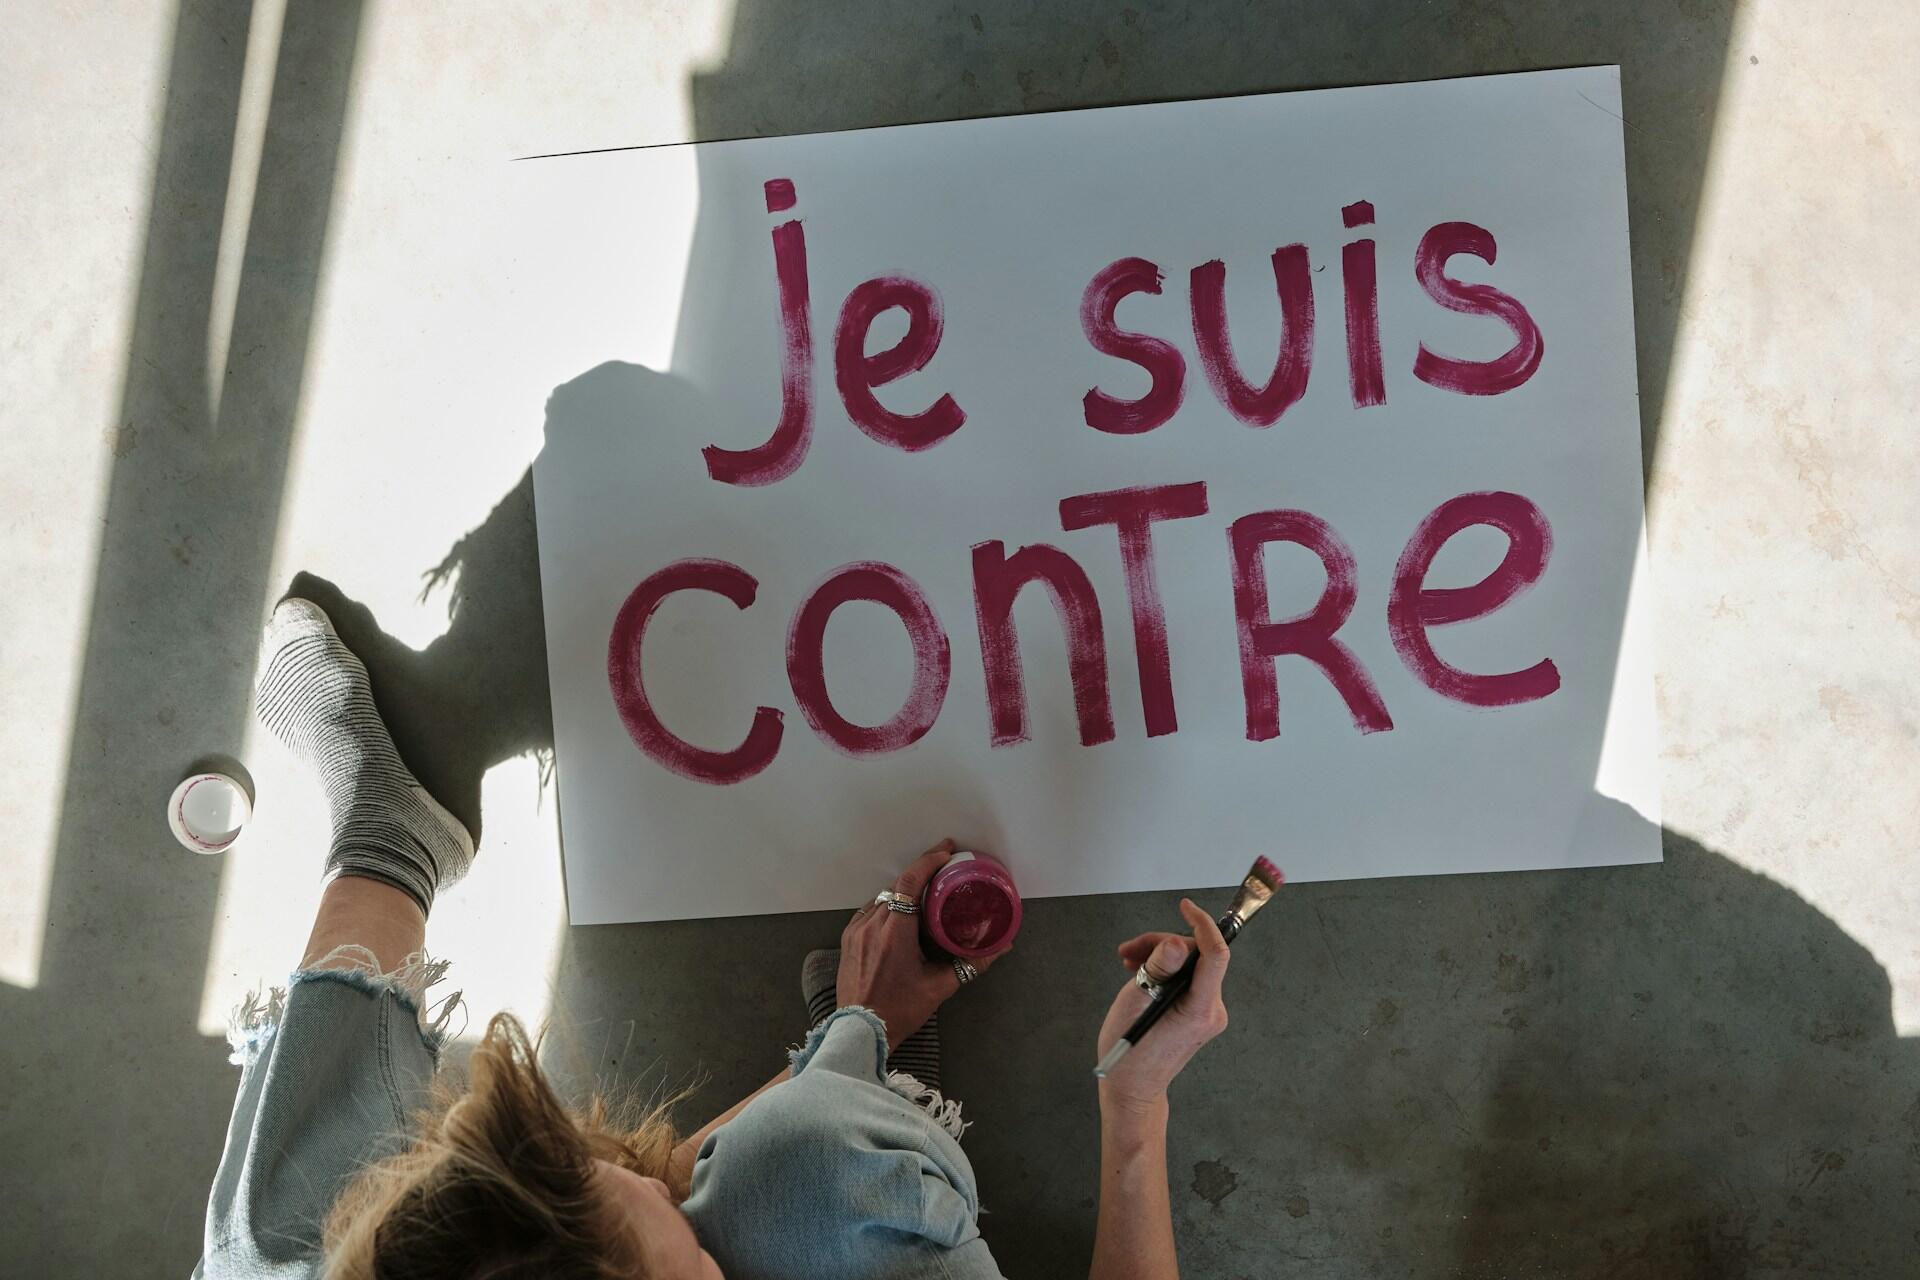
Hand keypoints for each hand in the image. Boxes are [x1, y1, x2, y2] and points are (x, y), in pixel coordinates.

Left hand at [838, 840, 1009, 1048]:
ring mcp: (856, 930)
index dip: (929, 860)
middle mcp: (872, 924)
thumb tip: (1001, 948)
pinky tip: (901, 915)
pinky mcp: (848, 939)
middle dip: (921, 873)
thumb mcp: (939, 987)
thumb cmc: (899, 1010)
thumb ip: (971, 964)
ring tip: (925, 893)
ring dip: (904, 892)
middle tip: (943, 868)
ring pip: (883, 897)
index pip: (910, 882)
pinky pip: (870, 911)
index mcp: (895, 932)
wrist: (860, 1032)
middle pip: (897, 886)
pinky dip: (887, 907)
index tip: (947, 850)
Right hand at [1095, 898, 1230, 1110]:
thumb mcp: (1136, 1003)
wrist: (1132, 1089)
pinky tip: (1140, 974)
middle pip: (1196, 957)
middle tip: (1129, 951)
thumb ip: (1157, 970)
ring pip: (1189, 966)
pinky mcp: (1198, 1016)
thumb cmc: (1130, 1052)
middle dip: (1162, 946)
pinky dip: (1164, 972)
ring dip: (1158, 958)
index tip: (1185, 907)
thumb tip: (1175, 943)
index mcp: (1199, 1008)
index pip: (1215, 954)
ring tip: (1127, 963)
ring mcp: (1207, 1014)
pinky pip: (1186, 980)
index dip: (1202, 925)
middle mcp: (1211, 1010)